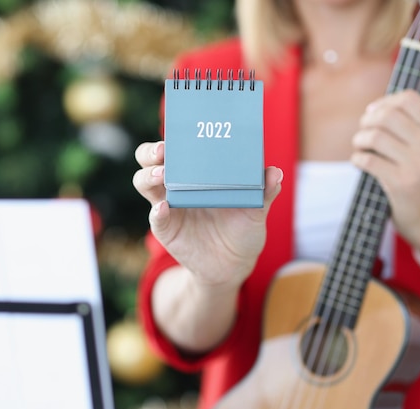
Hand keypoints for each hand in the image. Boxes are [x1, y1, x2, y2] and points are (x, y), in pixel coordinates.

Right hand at [133, 140, 282, 287]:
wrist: (233, 265)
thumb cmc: (242, 229)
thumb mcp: (256, 210)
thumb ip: (264, 192)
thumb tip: (275, 173)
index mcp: (196, 173)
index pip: (176, 148)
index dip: (173, 137)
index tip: (181, 131)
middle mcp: (177, 185)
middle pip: (149, 161)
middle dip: (150, 152)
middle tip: (164, 150)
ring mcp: (168, 206)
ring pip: (144, 183)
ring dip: (149, 176)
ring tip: (163, 176)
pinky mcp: (166, 230)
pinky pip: (156, 219)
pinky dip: (157, 213)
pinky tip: (165, 208)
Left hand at [351, 90, 419, 258]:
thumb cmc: (416, 175)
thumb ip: (406, 126)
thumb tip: (372, 108)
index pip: (409, 98)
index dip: (384, 102)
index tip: (373, 113)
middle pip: (387, 115)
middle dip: (366, 121)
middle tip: (362, 133)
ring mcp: (416, 164)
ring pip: (375, 136)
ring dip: (358, 140)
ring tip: (360, 148)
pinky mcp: (401, 183)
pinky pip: (367, 160)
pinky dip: (356, 159)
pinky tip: (359, 162)